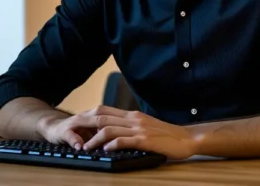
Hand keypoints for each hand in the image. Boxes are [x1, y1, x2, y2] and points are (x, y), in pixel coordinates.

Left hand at [81, 106, 196, 159]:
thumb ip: (131, 126)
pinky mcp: (145, 140)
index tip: (78, 124)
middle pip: (102, 117)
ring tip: (86, 147)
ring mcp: (139, 129)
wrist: (186, 138)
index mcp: (133, 115)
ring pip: (110, 129)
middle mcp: (134, 119)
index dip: (88, 116)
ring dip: (94, 139)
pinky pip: (124, 140)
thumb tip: (115, 130)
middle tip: (73, 134)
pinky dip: (112, 144)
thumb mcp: (146, 126)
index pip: (104, 110)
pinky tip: (105, 150)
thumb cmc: (167, 135)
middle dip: (84, 125)